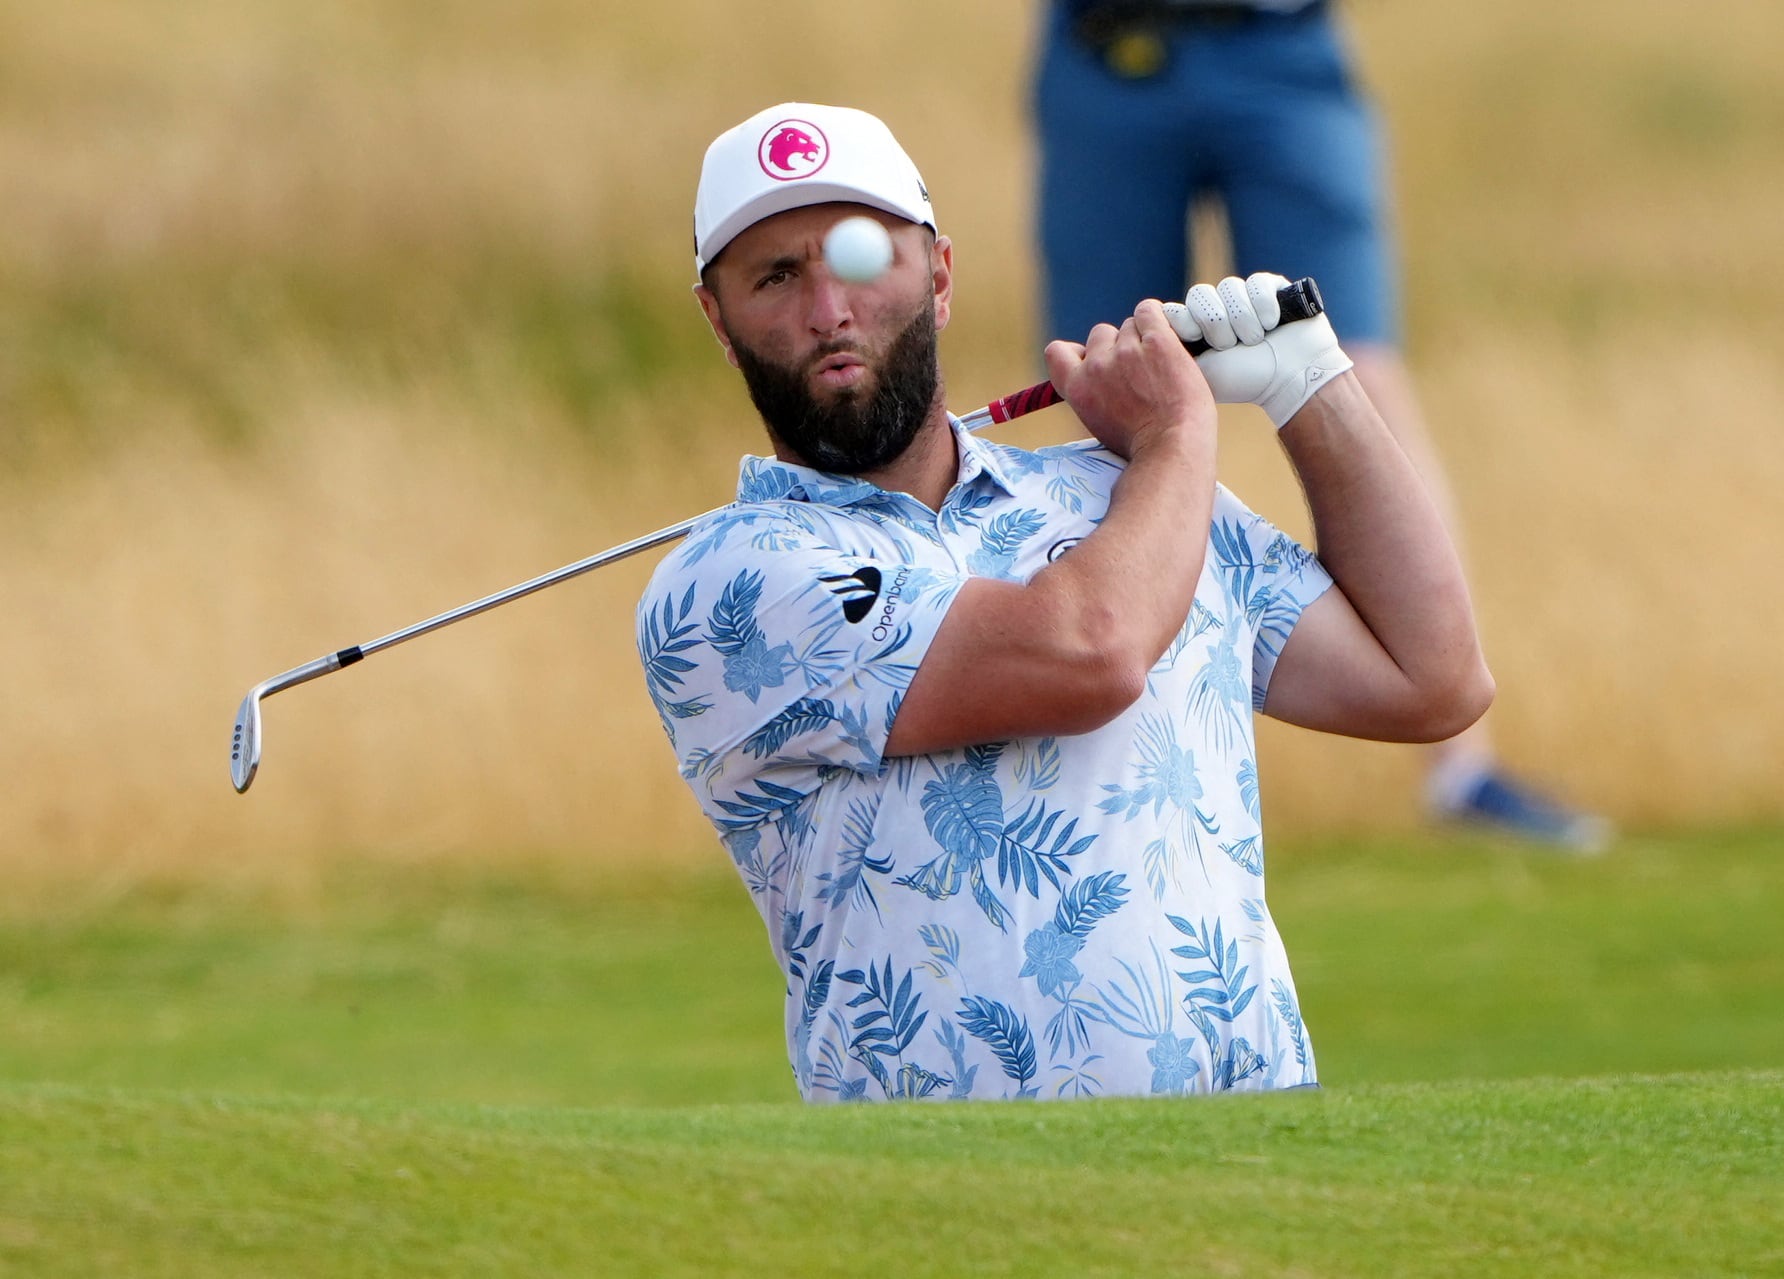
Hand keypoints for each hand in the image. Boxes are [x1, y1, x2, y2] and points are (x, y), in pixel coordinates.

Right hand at [1043, 299, 1215, 460]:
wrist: (1173, 448)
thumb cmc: (1141, 445)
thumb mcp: (1099, 423)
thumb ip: (1093, 393)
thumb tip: (1097, 372)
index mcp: (1077, 388)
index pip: (1057, 351)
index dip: (1079, 352)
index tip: (1097, 360)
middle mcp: (1097, 365)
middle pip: (1101, 334)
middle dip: (1118, 346)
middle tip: (1141, 371)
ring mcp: (1127, 351)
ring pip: (1130, 325)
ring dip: (1143, 338)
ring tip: (1162, 365)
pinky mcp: (1157, 341)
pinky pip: (1149, 311)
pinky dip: (1158, 319)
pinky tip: (1169, 336)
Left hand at [1164, 272, 1353, 427]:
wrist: (1289, 380)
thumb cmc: (1243, 380)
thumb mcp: (1198, 370)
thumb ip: (1169, 353)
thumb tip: (1145, 335)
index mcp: (1198, 326)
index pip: (1177, 307)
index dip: (1186, 321)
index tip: (1196, 339)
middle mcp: (1219, 308)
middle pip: (1200, 294)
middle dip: (1215, 323)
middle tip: (1229, 346)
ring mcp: (1244, 297)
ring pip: (1229, 287)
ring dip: (1242, 319)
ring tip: (1254, 341)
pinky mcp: (1271, 288)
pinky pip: (1256, 282)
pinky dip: (1264, 306)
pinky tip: (1272, 324)